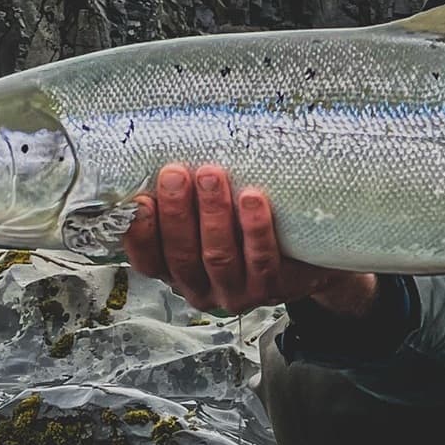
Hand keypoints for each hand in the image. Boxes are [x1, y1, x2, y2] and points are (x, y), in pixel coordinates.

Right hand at [122, 162, 378, 316]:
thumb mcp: (206, 216)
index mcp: (176, 272)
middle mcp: (201, 289)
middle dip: (177, 213)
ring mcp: (235, 294)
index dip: (141, 233)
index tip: (140, 199)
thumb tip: (158, 150)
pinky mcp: (271, 289)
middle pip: (182, 257)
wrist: (304, 255)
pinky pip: (261, 260)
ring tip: (212, 174)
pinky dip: (255, 229)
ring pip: (218, 257)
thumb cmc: (242, 224)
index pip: (147, 261)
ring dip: (213, 215)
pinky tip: (252, 198)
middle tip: (176, 173)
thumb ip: (184, 197)